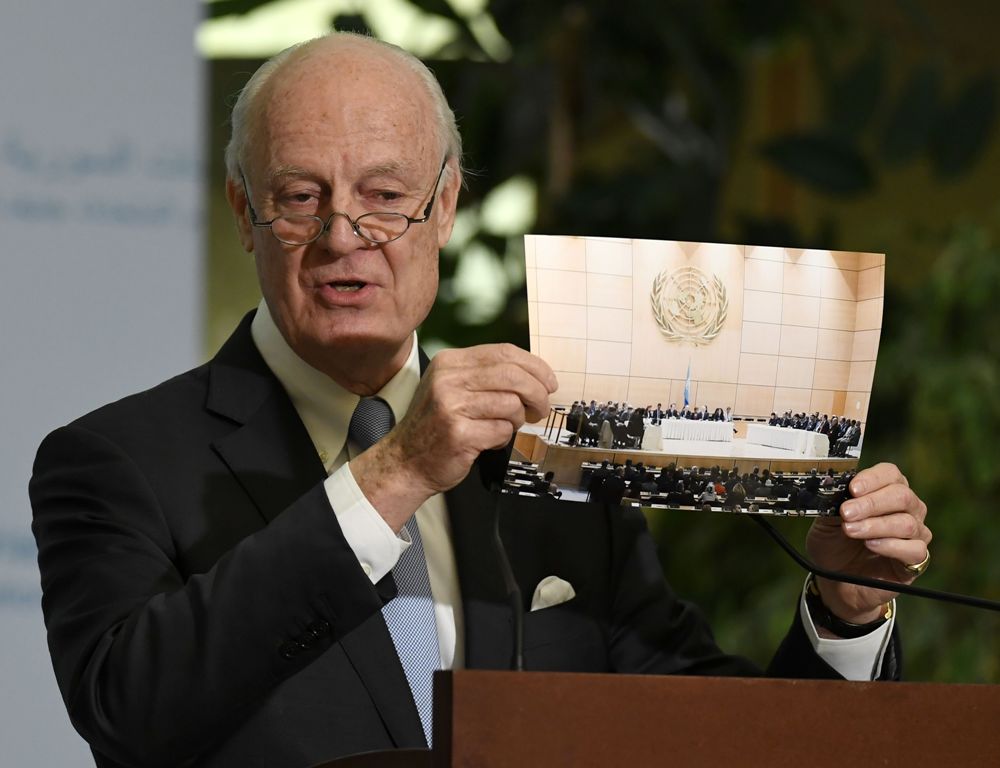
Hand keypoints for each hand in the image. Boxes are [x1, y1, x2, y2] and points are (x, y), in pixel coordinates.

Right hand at [351, 344, 556, 530]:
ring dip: (517, 420)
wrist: (406, 461)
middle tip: (541, 408)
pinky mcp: (459, 434)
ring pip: (511, 404)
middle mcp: (448, 379)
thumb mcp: (453, 387)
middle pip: (513, 376)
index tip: (549, 381)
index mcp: (449, 362)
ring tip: (504, 426)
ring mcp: (451, 406)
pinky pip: (502, 431)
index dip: (535, 366)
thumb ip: (486, 375)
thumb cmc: (436, 425)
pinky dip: (503, 438)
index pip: (504, 353)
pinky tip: (489, 441)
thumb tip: (535, 374)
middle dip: (537, 393)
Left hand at [806, 463, 930, 624]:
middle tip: (846, 513)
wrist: (836, 580)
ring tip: (850, 530)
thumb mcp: (826, 521)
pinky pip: (915, 549)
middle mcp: (907, 509)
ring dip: (875, 525)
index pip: (890, 474)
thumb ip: (834, 504)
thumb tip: (835, 489)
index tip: (852, 489)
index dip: (872, 479)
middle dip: (871, 503)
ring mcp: (915, 534)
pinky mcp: (916, 560)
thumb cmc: (834, 545)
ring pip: (906, 523)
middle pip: (901, 496)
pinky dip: (890, 546)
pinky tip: (871, 545)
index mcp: (885, 491)